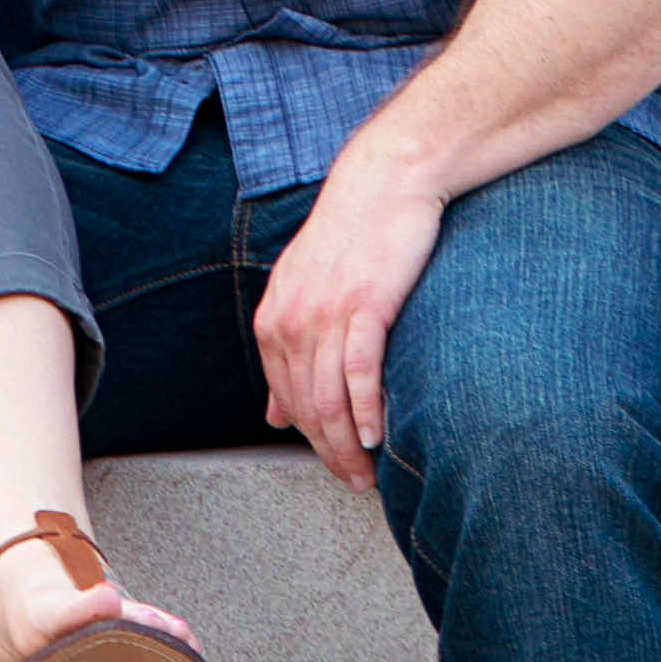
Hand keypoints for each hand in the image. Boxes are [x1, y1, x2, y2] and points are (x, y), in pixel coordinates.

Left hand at [254, 139, 449, 486]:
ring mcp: (328, 312)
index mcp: (275, 319)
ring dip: (349, 446)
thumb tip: (275, 413)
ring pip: (330, 400)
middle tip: (354, 482)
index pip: (286, 399)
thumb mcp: (305, 289)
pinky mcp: (366, 305)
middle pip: (306, 408)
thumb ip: (288, 349)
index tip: (334, 464)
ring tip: (367, 472)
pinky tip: (377, 434)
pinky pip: (360, 373)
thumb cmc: (353, 235)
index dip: (310, 441)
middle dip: (329, 454)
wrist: (386, 180)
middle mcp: (293, 319)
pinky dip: (367, 410)